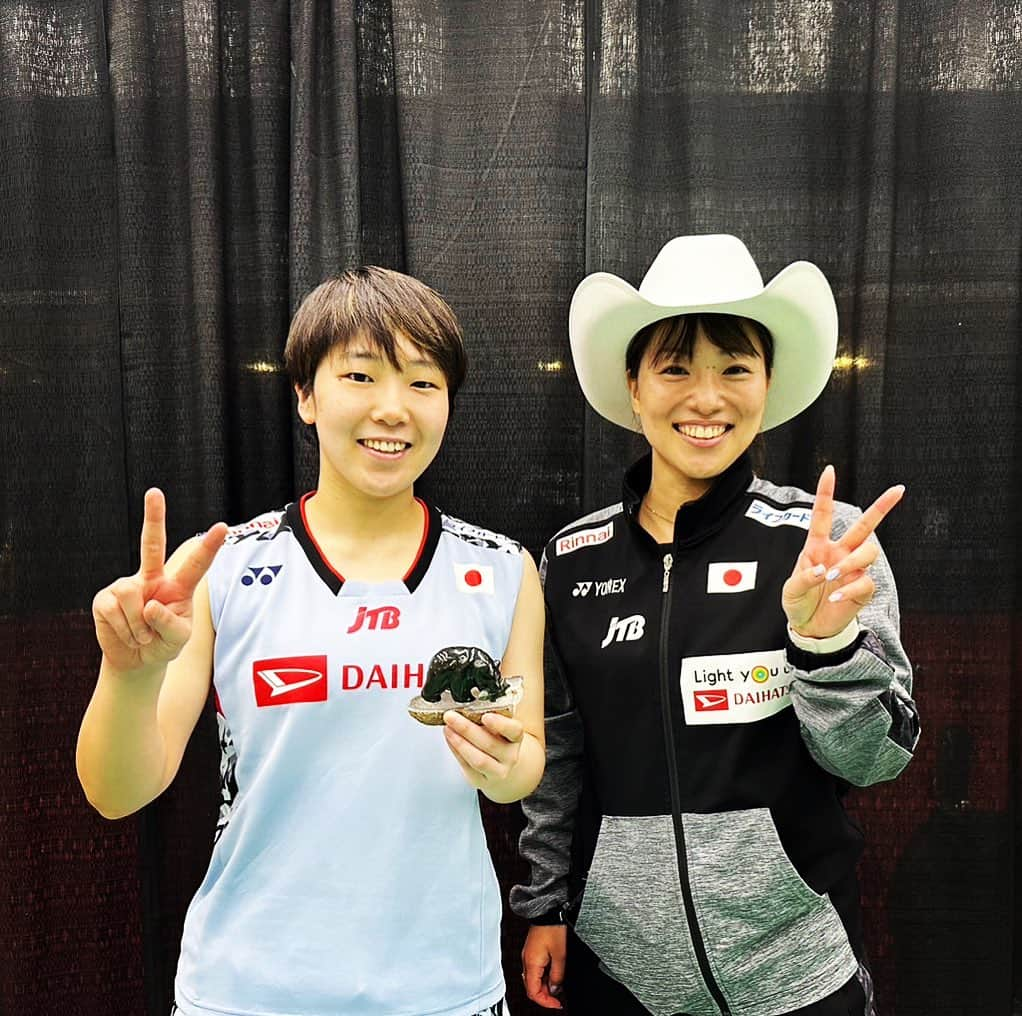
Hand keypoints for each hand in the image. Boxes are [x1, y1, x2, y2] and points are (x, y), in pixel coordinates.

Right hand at [92, 489, 226, 672]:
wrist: (136, 659)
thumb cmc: (163, 644)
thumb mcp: (178, 640)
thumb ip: (171, 624)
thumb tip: (151, 605)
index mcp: (178, 586)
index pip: (196, 564)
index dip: (209, 547)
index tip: (223, 527)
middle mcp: (152, 578)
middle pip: (152, 544)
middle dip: (153, 517)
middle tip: (154, 492)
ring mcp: (127, 585)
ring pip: (131, 595)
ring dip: (138, 625)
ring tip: (142, 634)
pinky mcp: (105, 598)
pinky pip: (113, 610)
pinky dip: (124, 630)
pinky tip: (127, 634)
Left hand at [442, 710, 523, 788]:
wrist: (500, 767)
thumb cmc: (497, 741)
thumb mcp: (498, 727)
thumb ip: (487, 717)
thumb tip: (464, 707)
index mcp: (516, 738)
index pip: (514, 730)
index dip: (500, 724)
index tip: (486, 716)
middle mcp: (510, 756)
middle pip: (489, 744)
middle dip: (467, 729)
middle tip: (451, 716)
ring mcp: (498, 771)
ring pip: (478, 759)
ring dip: (459, 743)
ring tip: (448, 729)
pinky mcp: (482, 781)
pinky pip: (467, 767)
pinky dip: (456, 751)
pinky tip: (450, 739)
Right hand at [522, 924, 565, 1008]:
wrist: (548, 912)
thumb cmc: (552, 928)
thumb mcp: (560, 955)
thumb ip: (558, 975)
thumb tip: (556, 989)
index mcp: (531, 963)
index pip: (533, 992)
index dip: (545, 1002)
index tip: (556, 1004)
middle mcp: (526, 960)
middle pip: (532, 987)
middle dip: (545, 995)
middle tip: (558, 997)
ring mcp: (528, 955)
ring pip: (533, 979)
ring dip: (545, 986)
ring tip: (558, 984)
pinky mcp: (532, 951)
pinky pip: (535, 969)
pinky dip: (543, 976)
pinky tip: (553, 973)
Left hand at [782, 465, 903, 638]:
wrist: (809, 627)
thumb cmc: (798, 603)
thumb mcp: (791, 590)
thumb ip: (804, 578)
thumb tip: (823, 570)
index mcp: (818, 546)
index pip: (823, 515)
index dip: (826, 492)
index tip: (829, 470)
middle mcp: (840, 552)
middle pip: (865, 525)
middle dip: (882, 507)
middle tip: (899, 490)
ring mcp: (853, 569)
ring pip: (868, 551)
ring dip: (851, 562)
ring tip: (833, 577)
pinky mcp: (863, 588)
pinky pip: (865, 580)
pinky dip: (850, 587)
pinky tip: (836, 596)